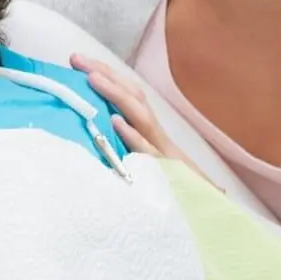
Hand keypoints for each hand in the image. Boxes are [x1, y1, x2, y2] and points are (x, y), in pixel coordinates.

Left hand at [70, 54, 210, 183]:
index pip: (128, 95)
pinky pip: (148, 153)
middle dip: (106, 74)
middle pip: (133, 97)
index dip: (106, 75)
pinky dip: (134, 136)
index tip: (78, 60)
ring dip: (116, 95)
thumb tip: (97, 134)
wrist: (204, 221)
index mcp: (150, 133)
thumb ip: (124, 151)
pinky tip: (117, 123)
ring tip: (93, 78)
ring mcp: (161, 153)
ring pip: (141, 117)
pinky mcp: (165, 174)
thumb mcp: (143, 168)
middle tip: (77, 58)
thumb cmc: (168, 193)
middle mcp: (156, 137)